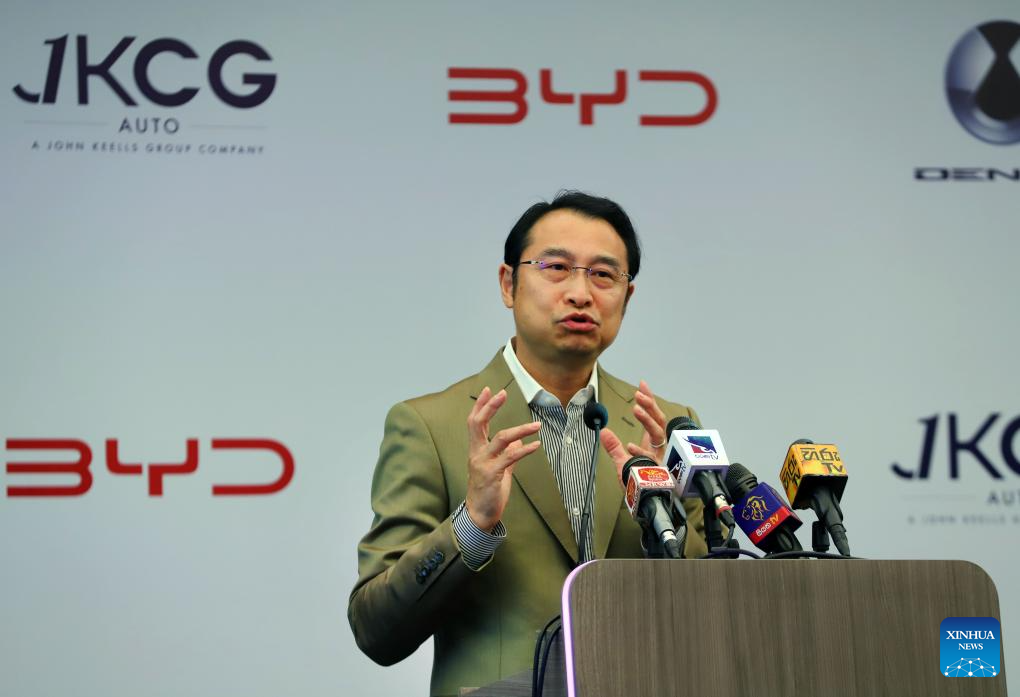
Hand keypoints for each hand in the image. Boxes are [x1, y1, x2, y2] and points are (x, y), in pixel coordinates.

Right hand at [465, 387, 540, 530]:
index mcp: (476, 450)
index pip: (474, 422)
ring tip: (537, 425)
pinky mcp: (492, 475)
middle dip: (490, 407)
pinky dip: (525, 450)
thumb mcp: (498, 470)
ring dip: (520, 429)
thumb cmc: (488, 492)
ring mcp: (483, 464)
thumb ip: (507, 455)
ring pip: (500, 438)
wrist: (480, 515)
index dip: (480, 405)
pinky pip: (511, 457)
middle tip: (502, 393)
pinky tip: (537, 445)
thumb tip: (518, 441)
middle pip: (478, 424)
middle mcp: (476, 454)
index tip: (488, 390)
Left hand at [599, 380, 667, 487]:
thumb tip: (603, 430)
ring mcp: (662, 458)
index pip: (652, 416)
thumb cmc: (638, 484)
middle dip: (651, 406)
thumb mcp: (622, 462)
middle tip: (638, 394)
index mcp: (653, 444)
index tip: (642, 384)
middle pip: (659, 421)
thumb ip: (614, 447)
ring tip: (636, 408)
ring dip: (648, 420)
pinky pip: (652, 458)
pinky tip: (630, 447)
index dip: (649, 400)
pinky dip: (641, 451)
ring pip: (659, 434)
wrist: (647, 505)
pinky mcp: (661, 470)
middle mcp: (660, 448)